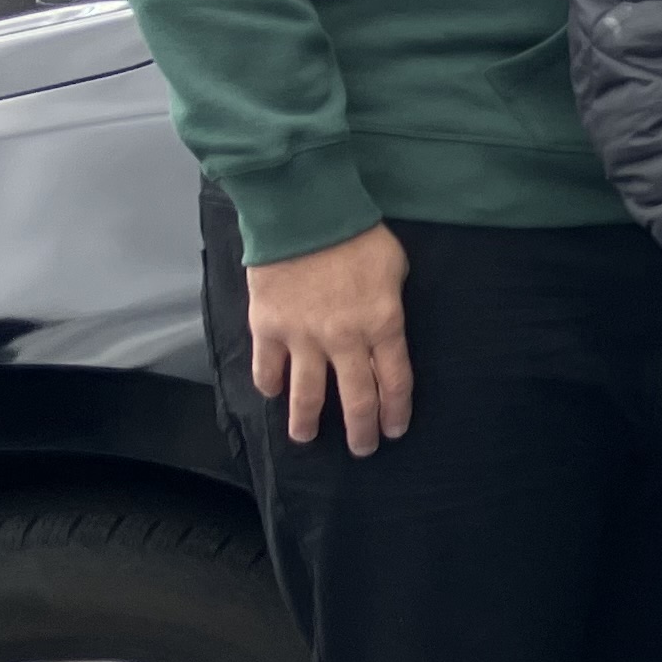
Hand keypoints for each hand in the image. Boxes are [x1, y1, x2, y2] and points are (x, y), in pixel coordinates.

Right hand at [245, 222, 413, 455]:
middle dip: (361, 431)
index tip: (394, 431)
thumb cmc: (357, 233)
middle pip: (356, 400)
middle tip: (362, 449)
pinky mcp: (268, 328)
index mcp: (383, 325)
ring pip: (306, 396)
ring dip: (307, 423)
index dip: (395, 412)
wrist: (304, 212)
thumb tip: (384, 329)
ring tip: (306, 438)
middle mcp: (345, 341)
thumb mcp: (395, 269)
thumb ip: (390, 305)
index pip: (393, 383)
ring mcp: (303, 338)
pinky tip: (272, 393)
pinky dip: (269, 384)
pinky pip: (267, 369)